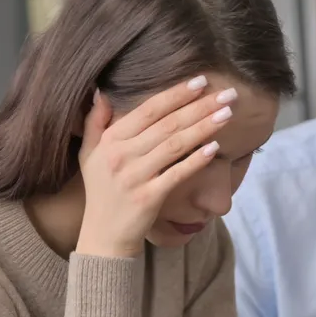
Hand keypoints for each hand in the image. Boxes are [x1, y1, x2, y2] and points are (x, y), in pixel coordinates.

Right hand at [76, 76, 235, 257]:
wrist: (104, 235)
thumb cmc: (101, 191)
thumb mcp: (89, 154)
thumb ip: (95, 122)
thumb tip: (101, 92)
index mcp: (110, 140)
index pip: (148, 110)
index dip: (176, 94)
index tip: (200, 81)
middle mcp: (121, 155)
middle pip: (167, 124)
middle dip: (199, 106)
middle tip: (227, 93)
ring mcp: (135, 177)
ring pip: (174, 145)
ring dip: (203, 127)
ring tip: (227, 114)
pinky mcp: (149, 198)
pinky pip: (177, 175)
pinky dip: (195, 161)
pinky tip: (214, 148)